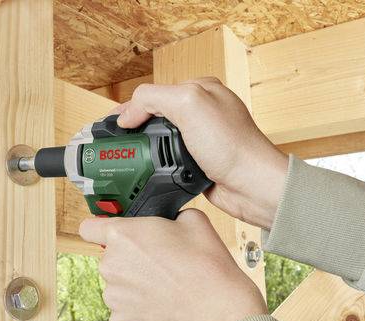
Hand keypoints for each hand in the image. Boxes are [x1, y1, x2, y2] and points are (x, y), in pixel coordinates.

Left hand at [79, 209, 266, 320]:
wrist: (218, 314)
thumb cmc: (207, 270)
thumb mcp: (194, 221)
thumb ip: (170, 218)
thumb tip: (169, 224)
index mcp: (123, 235)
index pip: (90, 228)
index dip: (100, 230)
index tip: (108, 234)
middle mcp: (111, 265)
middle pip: (111, 259)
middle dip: (130, 260)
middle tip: (159, 264)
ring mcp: (114, 296)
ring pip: (118, 286)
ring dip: (134, 286)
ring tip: (164, 289)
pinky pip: (124, 311)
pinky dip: (138, 310)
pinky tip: (161, 307)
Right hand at [114, 78, 287, 228]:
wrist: (252, 186)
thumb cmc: (233, 145)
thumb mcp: (189, 104)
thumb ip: (153, 98)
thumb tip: (128, 112)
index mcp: (200, 90)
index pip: (154, 93)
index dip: (130, 108)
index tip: (112, 126)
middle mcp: (201, 112)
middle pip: (154, 116)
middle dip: (134, 130)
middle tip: (114, 145)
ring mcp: (200, 139)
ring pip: (160, 140)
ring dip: (144, 150)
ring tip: (127, 160)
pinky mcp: (199, 162)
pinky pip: (169, 161)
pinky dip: (157, 166)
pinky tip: (150, 171)